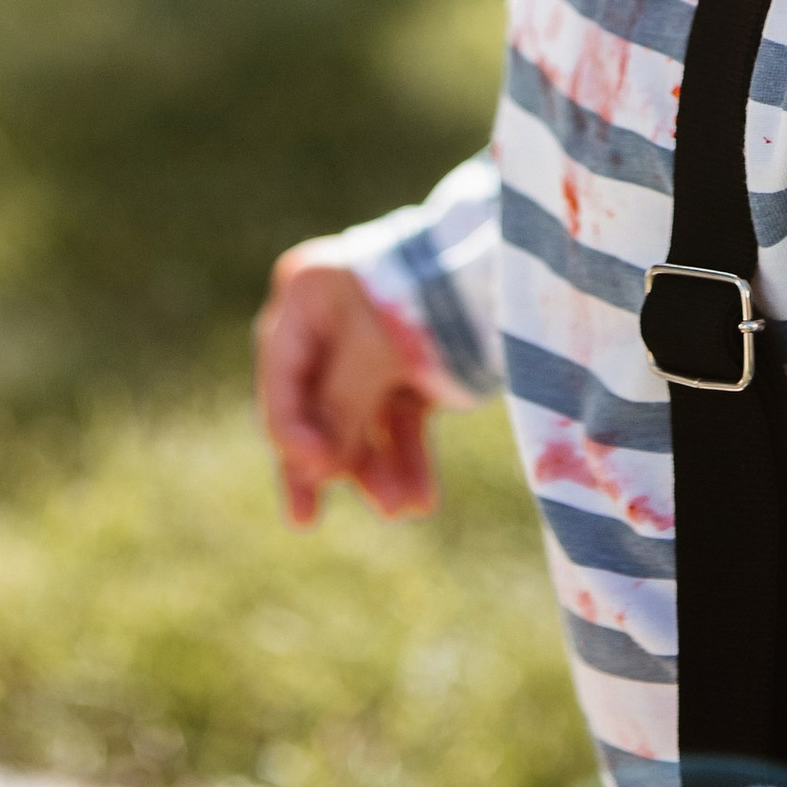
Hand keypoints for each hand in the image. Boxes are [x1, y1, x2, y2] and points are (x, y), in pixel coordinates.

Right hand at [255, 247, 442, 524]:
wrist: (504, 263)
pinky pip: (400, 420)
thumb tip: (314, 471)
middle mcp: (331, 320)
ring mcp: (372, 344)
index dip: (291, 433)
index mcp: (306, 298)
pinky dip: (407, 457)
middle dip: (326, 463)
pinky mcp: (412, 365)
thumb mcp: (377, 349)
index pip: (282, 379)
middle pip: (315, 406)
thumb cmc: (428, 293)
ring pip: (360, 421)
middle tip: (304, 522)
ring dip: (376, 469)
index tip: (316, 473)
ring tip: (402, 509)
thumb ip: (340, 407)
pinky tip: (422, 498)